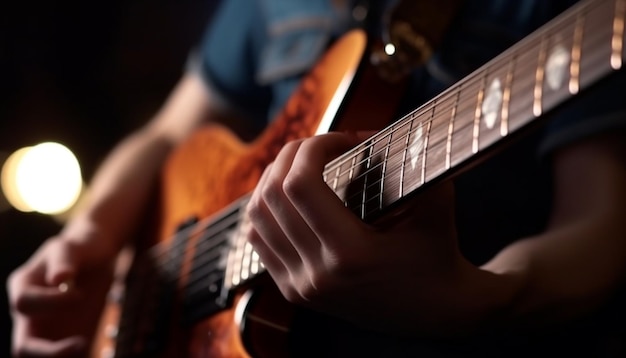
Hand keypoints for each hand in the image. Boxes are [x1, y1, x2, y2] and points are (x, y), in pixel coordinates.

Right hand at [7, 233, 115, 356]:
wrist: (97, 257)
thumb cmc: (80, 248)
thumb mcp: (72, 246)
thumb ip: (65, 259)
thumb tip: (59, 279)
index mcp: (23, 287)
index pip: (23, 303)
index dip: (50, 303)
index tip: (80, 294)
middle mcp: (30, 316)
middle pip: (23, 346)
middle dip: (47, 353)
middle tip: (81, 344)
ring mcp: (47, 331)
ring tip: (88, 350)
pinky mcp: (67, 339)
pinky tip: (101, 356)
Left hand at [246, 132, 469, 332]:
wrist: (432, 311)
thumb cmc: (436, 256)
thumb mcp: (436, 207)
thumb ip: (415, 162)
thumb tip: (377, 129)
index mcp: (350, 254)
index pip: (301, 184)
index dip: (313, 148)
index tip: (341, 140)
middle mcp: (317, 274)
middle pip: (272, 195)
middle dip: (292, 155)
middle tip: (320, 146)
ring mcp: (300, 285)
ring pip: (256, 216)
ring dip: (273, 179)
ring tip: (302, 165)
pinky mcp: (293, 290)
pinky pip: (258, 239)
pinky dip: (266, 209)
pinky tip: (290, 195)